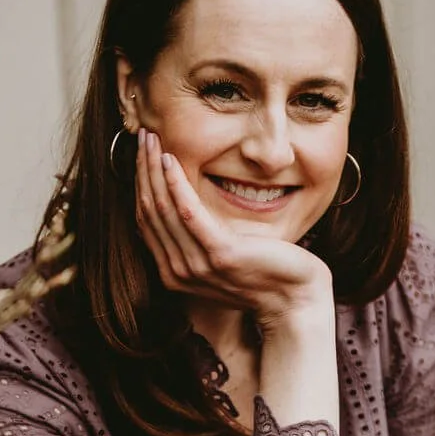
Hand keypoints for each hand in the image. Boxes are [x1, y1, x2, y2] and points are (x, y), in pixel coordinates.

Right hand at [135, 128, 331, 328]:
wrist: (294, 300)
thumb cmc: (264, 274)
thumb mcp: (222, 257)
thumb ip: (198, 241)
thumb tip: (183, 210)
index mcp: (174, 274)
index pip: (146, 221)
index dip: (140, 184)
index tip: (142, 154)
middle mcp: (178, 272)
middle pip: (149, 211)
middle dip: (142, 170)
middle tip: (141, 135)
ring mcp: (197, 266)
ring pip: (162, 208)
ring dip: (153, 169)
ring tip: (151, 138)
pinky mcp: (219, 254)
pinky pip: (188, 212)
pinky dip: (175, 183)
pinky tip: (169, 159)